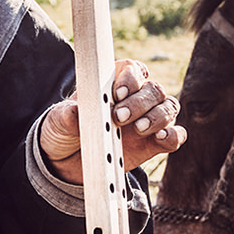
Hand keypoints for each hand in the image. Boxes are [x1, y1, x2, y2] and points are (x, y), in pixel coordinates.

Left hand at [40, 58, 186, 183]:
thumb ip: (66, 116)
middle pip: (154, 89)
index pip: (133, 69)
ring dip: (158, 117)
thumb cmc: (65, 132)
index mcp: (114, 83)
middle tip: (119, 118)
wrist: (68, 163)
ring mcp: (148, 119)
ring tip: (139, 129)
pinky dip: (173, 135)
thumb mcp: (58, 122)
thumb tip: (75, 112)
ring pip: (169, 108)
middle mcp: (136, 98)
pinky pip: (175, 135)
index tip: (118, 93)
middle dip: (140, 102)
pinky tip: (161, 138)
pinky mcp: (155, 143)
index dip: (130, 78)